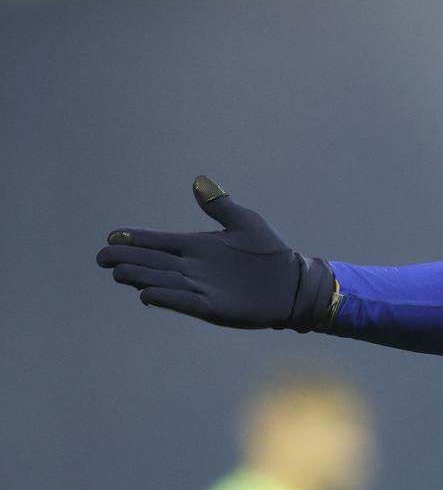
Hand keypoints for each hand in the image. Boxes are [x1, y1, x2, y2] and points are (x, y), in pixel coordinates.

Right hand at [97, 176, 335, 330]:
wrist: (292, 283)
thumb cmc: (271, 253)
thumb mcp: (246, 223)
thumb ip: (220, 205)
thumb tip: (198, 181)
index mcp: (198, 247)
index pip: (159, 242)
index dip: (135, 239)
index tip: (112, 235)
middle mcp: (193, 268)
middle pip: (153, 262)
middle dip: (127, 258)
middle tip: (103, 256)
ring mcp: (201, 289)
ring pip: (162, 282)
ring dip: (140, 277)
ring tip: (119, 272)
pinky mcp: (213, 308)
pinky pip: (183, 303)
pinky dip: (166, 298)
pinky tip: (147, 294)